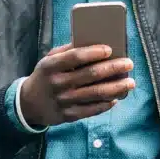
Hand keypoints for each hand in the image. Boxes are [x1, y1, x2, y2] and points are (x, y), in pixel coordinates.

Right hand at [20, 43, 134, 127]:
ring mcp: (63, 101)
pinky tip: (116, 97)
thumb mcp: (50, 59)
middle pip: (91, 74)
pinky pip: (92, 109)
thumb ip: (69, 51)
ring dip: (116, 87)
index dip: (94, 52)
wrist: (29, 103)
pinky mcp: (68, 115)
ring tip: (130, 82)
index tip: (110, 49)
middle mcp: (57, 83)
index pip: (75, 56)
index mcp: (51, 66)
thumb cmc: (46, 75)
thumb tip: (95, 43)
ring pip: (96, 94)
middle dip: (113, 68)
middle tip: (129, 63)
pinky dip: (106, 103)